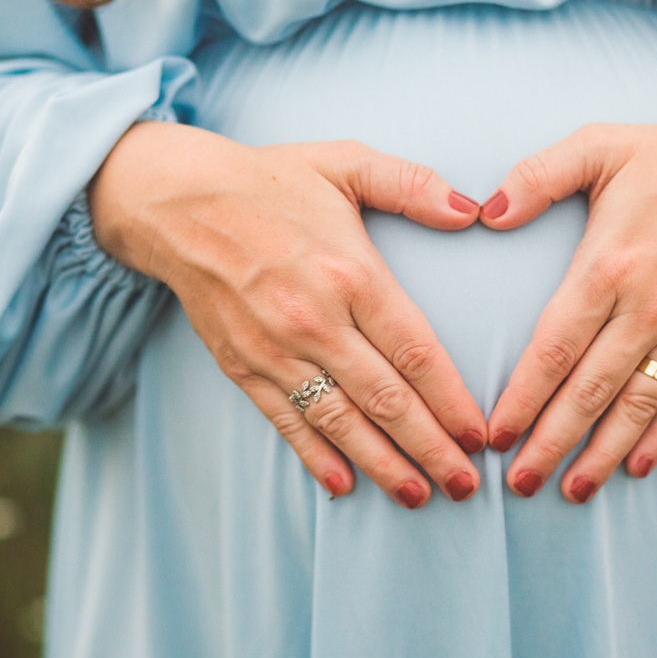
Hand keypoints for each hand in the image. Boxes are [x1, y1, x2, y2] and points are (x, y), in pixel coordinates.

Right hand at [90, 121, 488, 507]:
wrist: (178, 202)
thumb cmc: (272, 180)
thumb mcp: (345, 162)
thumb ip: (412, 185)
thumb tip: (472, 211)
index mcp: (350, 273)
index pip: (414, 351)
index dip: (450, 399)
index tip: (478, 435)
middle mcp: (314, 319)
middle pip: (385, 399)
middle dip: (430, 448)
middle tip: (464, 485)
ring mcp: (274, 349)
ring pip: (340, 421)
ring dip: (382, 464)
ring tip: (418, 495)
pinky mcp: (242, 366)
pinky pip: (285, 421)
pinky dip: (315, 457)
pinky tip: (344, 486)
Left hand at [480, 55, 656, 502]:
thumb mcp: (598, 146)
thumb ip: (537, 176)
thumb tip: (486, 212)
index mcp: (610, 264)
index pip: (556, 346)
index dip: (523, 396)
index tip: (495, 434)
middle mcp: (649, 305)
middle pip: (590, 390)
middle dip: (551, 442)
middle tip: (518, 483)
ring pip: (637, 407)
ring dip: (601, 454)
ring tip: (570, 491)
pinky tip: (634, 468)